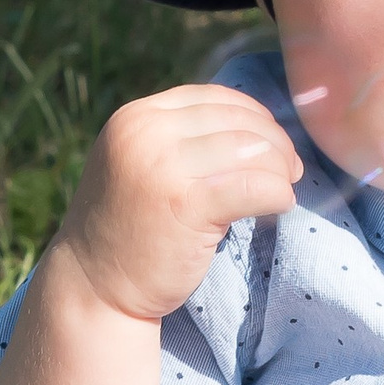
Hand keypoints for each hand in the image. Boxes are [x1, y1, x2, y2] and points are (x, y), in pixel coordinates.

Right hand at [52, 85, 303, 324]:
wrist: (93, 286)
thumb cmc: (128, 230)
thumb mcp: (141, 164)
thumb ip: (181, 140)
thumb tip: (256, 128)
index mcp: (136, 118)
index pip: (214, 98)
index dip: (255, 117)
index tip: (272, 145)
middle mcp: (146, 133)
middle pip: (237, 121)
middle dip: (275, 145)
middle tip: (290, 171)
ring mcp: (163, 167)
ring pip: (251, 150)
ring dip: (280, 171)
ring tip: (283, 190)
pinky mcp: (185, 204)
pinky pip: (254, 186)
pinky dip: (278, 194)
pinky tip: (280, 206)